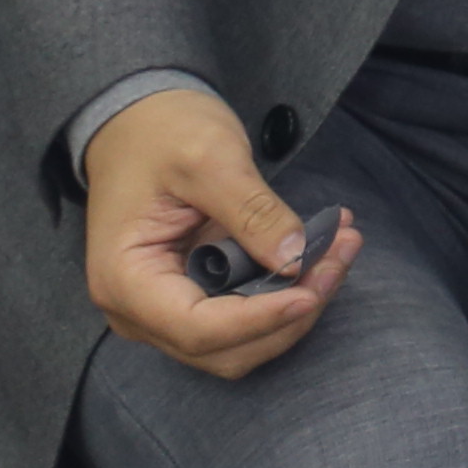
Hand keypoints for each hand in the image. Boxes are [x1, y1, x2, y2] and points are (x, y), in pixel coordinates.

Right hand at [80, 85, 356, 375]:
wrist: (139, 120)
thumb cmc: (160, 131)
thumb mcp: (209, 158)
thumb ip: (252, 212)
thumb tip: (296, 260)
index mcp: (125, 280)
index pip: (197, 328)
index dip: (260, 320)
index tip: (311, 291)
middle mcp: (139, 310)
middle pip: (225, 347)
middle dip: (290, 313)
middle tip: (341, 255)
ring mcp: (166, 308)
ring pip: (242, 339)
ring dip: (298, 303)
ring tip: (342, 245)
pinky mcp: (196, 295)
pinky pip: (246, 312)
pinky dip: (287, 290)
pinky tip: (323, 248)